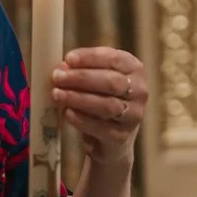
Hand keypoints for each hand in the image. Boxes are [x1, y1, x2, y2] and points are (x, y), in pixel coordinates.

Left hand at [52, 47, 146, 164]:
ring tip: (57, 94)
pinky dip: (82, 119)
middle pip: (111, 82)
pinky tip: (67, 113)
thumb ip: (81, 71)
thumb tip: (63, 67)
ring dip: (79, 98)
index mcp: (133, 69)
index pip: (114, 59)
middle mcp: (139, 90)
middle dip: (81, 78)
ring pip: (107, 105)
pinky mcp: (122, 136)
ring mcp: (134, 114)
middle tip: (57, 77)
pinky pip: (101, 127)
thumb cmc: (100, 99)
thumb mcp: (94, 80)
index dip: (90, 57)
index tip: (68, 58)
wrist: (109, 138)